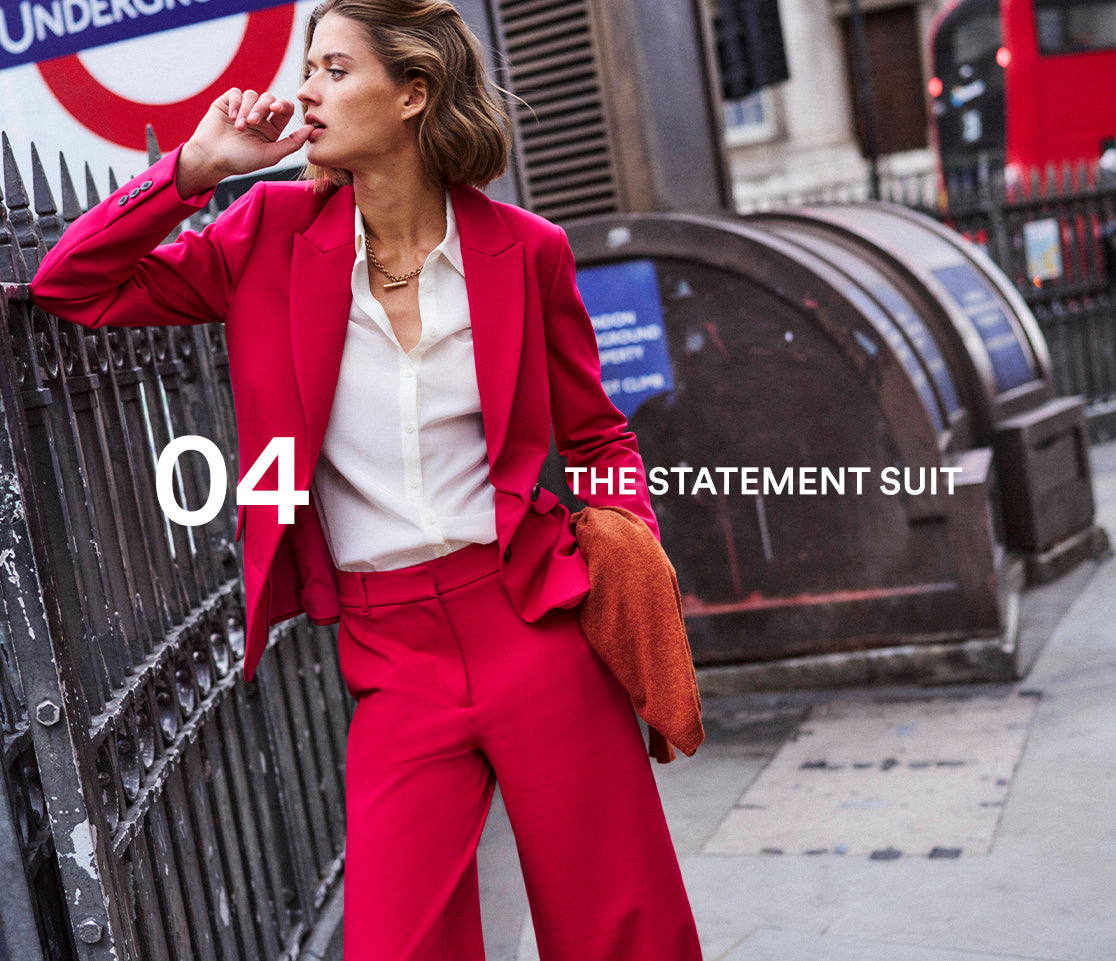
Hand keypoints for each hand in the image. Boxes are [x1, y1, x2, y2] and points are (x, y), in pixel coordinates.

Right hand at [176, 88, 312, 197]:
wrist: (211, 158)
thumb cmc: (240, 160)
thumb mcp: (271, 155)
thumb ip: (292, 143)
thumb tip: (312, 129)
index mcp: (272, 129)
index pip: (284, 109)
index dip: (283, 105)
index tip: (277, 109)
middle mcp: (259, 117)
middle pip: (269, 99)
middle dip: (263, 108)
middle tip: (253, 122)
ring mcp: (242, 109)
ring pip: (252, 95)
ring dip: (247, 110)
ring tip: (239, 127)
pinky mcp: (227, 103)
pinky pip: (236, 92)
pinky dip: (235, 104)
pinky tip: (231, 118)